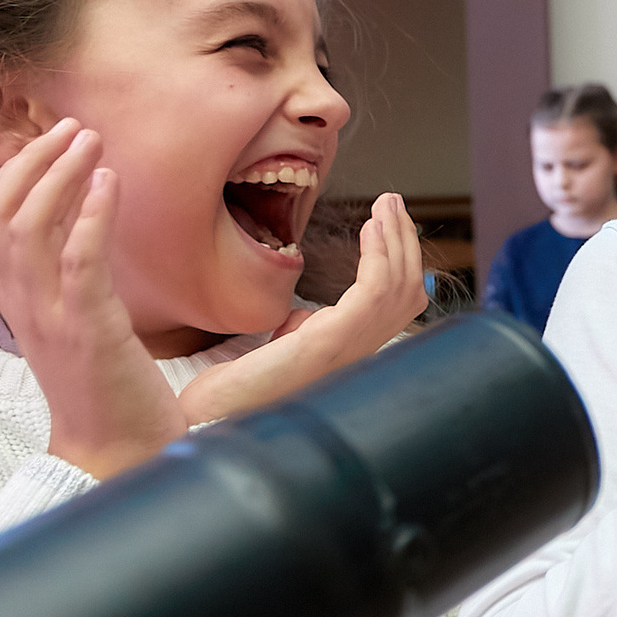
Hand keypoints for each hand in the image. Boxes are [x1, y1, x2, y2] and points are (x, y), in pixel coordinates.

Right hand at [0, 119, 186, 479]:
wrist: (117, 456)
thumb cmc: (107, 389)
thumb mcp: (76, 324)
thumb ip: (67, 279)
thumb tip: (80, 225)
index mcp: (19, 302)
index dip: (14, 172)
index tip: (51, 139)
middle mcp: (25, 307)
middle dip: (32, 161)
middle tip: (73, 127)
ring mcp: (52, 320)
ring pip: (31, 229)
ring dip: (61, 175)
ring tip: (92, 140)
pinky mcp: (89, 332)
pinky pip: (79, 262)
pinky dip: (91, 215)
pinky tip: (111, 183)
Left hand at [179, 193, 427, 425]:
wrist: (209, 414)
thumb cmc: (232, 390)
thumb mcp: (274, 352)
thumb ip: (295, 332)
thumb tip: (300, 317)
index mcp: (347, 353)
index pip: (397, 306)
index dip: (401, 262)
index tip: (385, 225)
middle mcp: (357, 353)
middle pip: (407, 290)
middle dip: (404, 240)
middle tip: (392, 202)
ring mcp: (347, 349)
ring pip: (399, 286)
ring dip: (396, 238)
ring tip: (385, 205)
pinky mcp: (329, 342)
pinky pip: (374, 291)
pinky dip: (379, 254)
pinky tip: (370, 228)